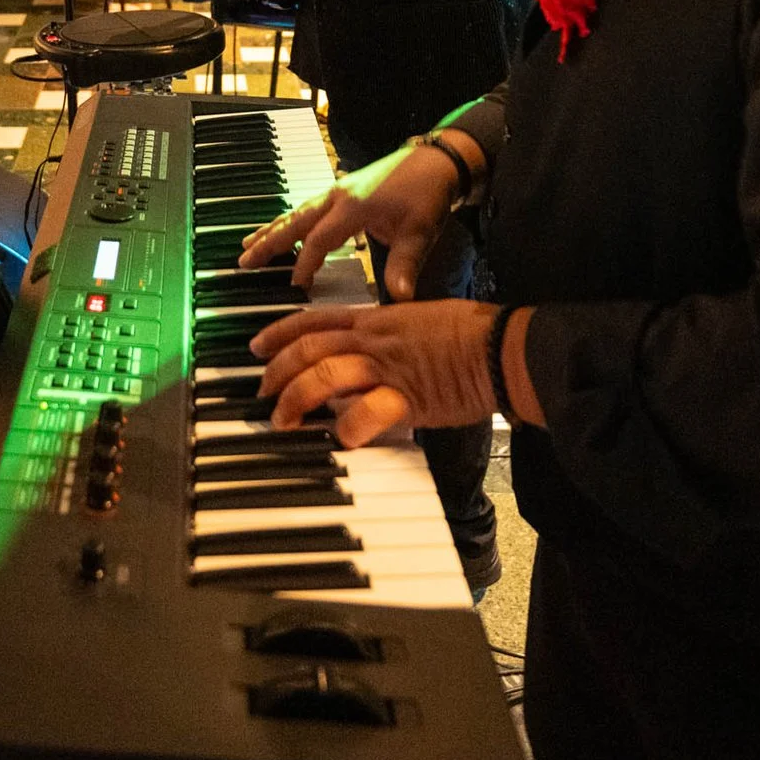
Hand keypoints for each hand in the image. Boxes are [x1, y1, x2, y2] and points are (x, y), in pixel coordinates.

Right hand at [240, 141, 462, 297]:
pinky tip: (278, 229)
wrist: (436, 162)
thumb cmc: (427, 195)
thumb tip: (400, 298)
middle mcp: (338, 195)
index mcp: (353, 206)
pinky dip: (288, 221)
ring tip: (246, 244)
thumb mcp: (419, 233)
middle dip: (268, 242)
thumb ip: (404, 265)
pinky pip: (306, 208)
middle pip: (294, 221)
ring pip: (296, 212)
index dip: (305, 264)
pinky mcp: (342, 190)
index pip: (318, 239)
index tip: (295, 286)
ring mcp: (337, 190)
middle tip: (243, 260)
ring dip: (272, 229)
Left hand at [251, 299, 500, 445]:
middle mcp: (375, 340)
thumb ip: (387, 335)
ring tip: (284, 423)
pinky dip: (347, 428)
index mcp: (377, 319)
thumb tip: (367, 353)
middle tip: (263, 393)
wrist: (502, 346)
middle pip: (310, 348)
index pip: (316, 320)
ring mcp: (389, 368)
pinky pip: (367, 412)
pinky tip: (338, 440)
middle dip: (277, 371)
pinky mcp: (408, 399)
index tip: (257, 346)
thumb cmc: (470, 333)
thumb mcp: (418, 321)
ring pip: (325, 375)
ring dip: (297, 400)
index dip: (280, 332)